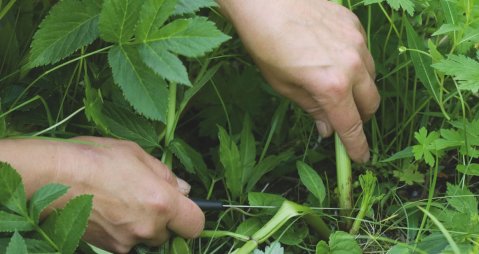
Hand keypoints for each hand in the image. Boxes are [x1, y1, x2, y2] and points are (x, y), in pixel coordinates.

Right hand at [0, 137, 203, 252]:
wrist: (51, 176)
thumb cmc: (95, 158)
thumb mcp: (137, 154)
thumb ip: (166, 175)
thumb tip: (183, 189)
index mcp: (162, 202)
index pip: (195, 224)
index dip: (191, 216)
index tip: (183, 207)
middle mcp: (147, 228)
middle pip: (168, 233)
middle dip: (162, 218)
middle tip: (143, 196)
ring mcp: (126, 241)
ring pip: (145, 239)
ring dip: (141, 225)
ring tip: (120, 200)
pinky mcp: (106, 248)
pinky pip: (125, 242)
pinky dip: (122, 230)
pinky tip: (107, 210)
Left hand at [219, 0, 379, 162]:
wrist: (266, 1)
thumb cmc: (266, 46)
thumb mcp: (284, 86)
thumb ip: (312, 109)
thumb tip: (328, 130)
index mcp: (331, 86)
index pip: (352, 125)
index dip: (357, 146)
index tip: (361, 157)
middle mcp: (352, 66)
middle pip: (371, 103)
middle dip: (361, 117)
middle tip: (344, 119)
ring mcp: (357, 43)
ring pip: (371, 77)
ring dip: (360, 90)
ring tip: (336, 86)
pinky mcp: (355, 25)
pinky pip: (363, 53)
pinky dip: (354, 63)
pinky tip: (332, 57)